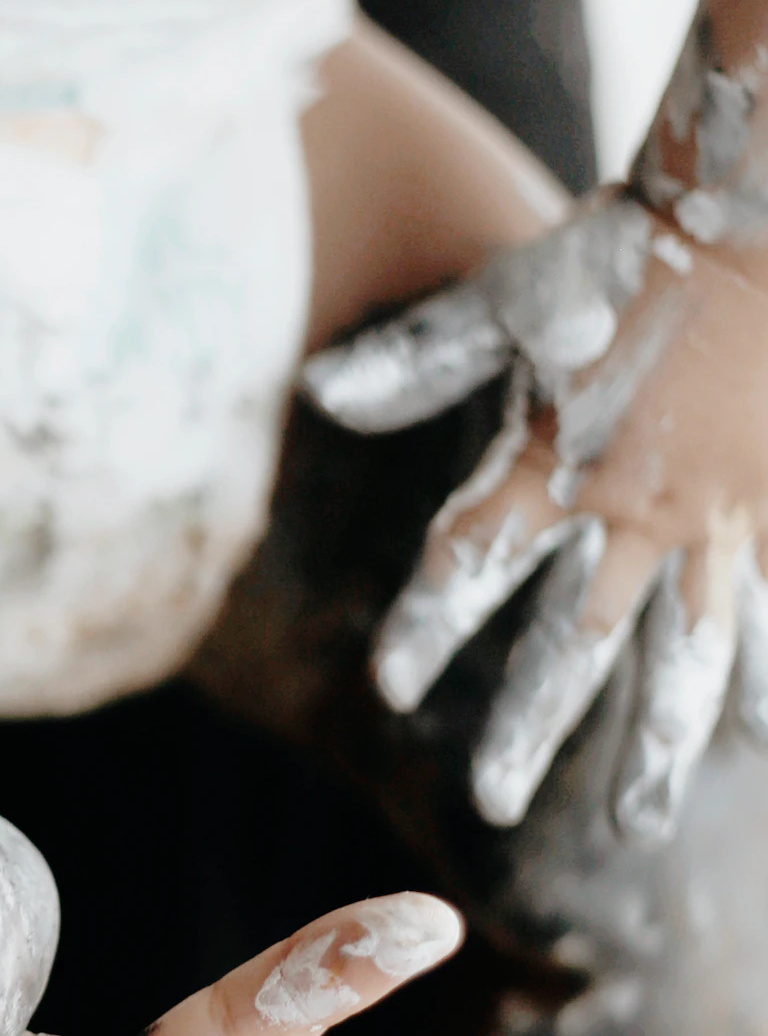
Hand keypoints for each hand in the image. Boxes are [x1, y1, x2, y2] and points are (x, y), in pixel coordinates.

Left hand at [304, 196, 767, 839]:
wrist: (756, 214)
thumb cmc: (629, 252)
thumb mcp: (515, 300)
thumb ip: (419, 362)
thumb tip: (313, 389)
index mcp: (555, 466)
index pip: (471, 562)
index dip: (427, 624)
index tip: (388, 688)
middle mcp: (631, 512)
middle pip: (571, 644)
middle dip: (528, 729)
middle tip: (489, 804)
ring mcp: (713, 519)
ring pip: (686, 656)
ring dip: (658, 745)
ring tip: (637, 822)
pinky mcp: (767, 509)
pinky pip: (763, 611)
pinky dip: (763, 678)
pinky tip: (757, 739)